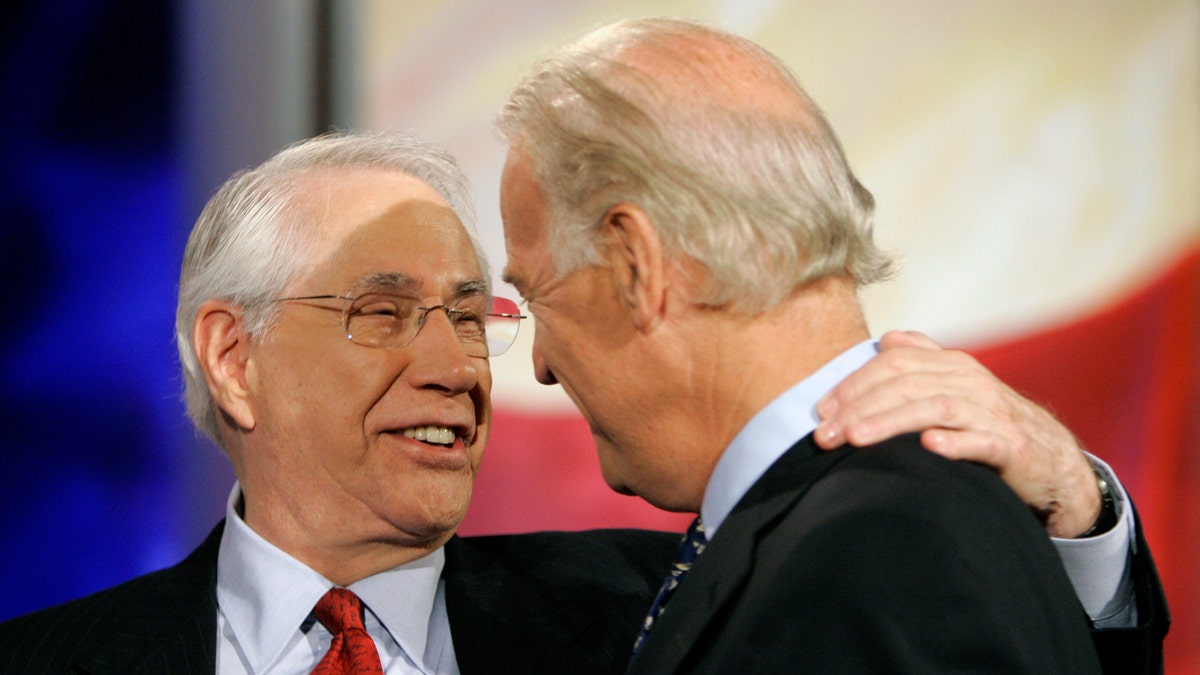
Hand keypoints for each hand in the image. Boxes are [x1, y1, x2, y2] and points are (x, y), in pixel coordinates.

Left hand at [814, 330, 1100, 537]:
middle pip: (905, 385)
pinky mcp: (1011, 446)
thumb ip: (923, 360)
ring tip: (856, 438)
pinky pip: (980, 440)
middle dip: (858, 407)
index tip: (821, 410)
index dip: (853, 384)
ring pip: (933, 409)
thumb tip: (888, 339)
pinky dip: (954, 443)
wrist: (1051, 461)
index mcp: (951, 365)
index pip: (892, 364)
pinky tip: (928, 448)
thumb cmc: (990, 424)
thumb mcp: (956, 387)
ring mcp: (991, 412)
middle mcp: (970, 382)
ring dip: (890, 423)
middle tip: (825, 434)